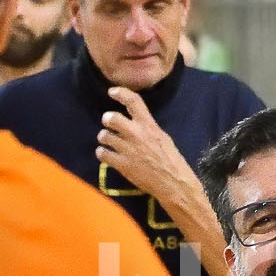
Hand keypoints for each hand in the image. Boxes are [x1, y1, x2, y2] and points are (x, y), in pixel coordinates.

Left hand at [95, 87, 192, 204]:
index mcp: (149, 126)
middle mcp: (136, 134)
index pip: (133, 102)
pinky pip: (102, 154)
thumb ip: (148, 128)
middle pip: (112, 118)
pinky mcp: (121, 164)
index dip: (121, 93)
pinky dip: (102, 153)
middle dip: (107, 119)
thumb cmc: (171, 160)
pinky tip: (106, 155)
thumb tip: (135, 123)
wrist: (173, 183)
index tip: (112, 92)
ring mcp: (127, 150)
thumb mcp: (162, 138)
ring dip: (104, 137)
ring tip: (108, 142)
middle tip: (108, 123)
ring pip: (104, 136)